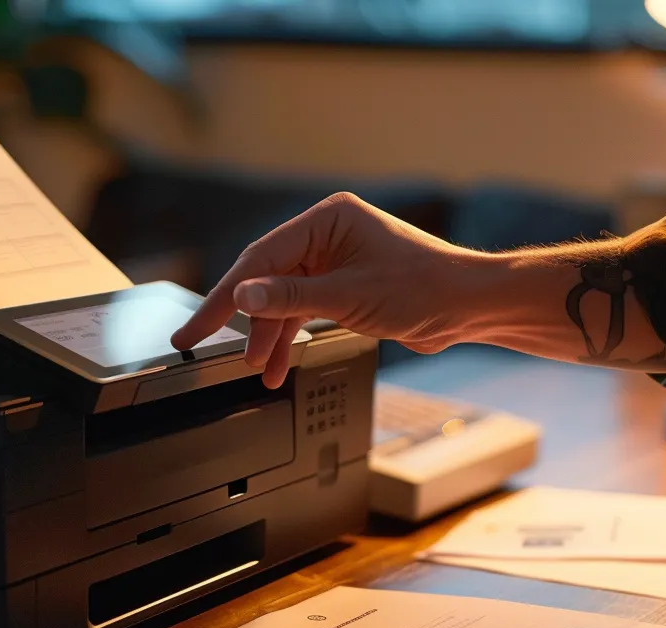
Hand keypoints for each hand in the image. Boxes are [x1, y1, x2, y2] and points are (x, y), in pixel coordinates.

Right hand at [172, 192, 497, 387]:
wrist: (469, 306)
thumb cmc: (425, 288)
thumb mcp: (348, 296)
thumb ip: (290, 297)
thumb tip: (242, 297)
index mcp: (327, 220)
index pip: (259, 258)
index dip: (224, 297)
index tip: (196, 328)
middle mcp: (328, 235)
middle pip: (266, 277)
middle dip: (244, 319)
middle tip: (205, 348)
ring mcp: (336, 260)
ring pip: (284, 298)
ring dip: (269, 335)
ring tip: (256, 369)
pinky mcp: (346, 286)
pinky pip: (305, 309)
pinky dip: (291, 336)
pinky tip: (277, 362)